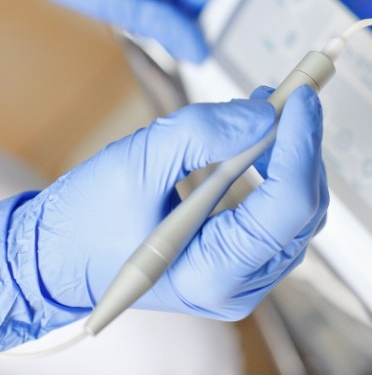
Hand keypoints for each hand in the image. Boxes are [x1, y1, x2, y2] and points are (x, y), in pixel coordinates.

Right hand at [7, 86, 326, 340]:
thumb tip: (263, 115)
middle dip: (302, 144)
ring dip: (292, 155)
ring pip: (298, 210)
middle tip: (291, 95)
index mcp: (213, 272)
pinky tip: (261, 139)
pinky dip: (278, 170)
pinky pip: (277, 212)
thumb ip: (202, 134)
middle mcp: (239, 283)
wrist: (62, 256)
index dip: (301, 145)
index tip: (301, 97)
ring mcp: (243, 274)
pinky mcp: (239, 257)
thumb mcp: (136, 163)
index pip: (287, 206)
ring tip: (271, 111)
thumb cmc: (88, 218)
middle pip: (302, 207)